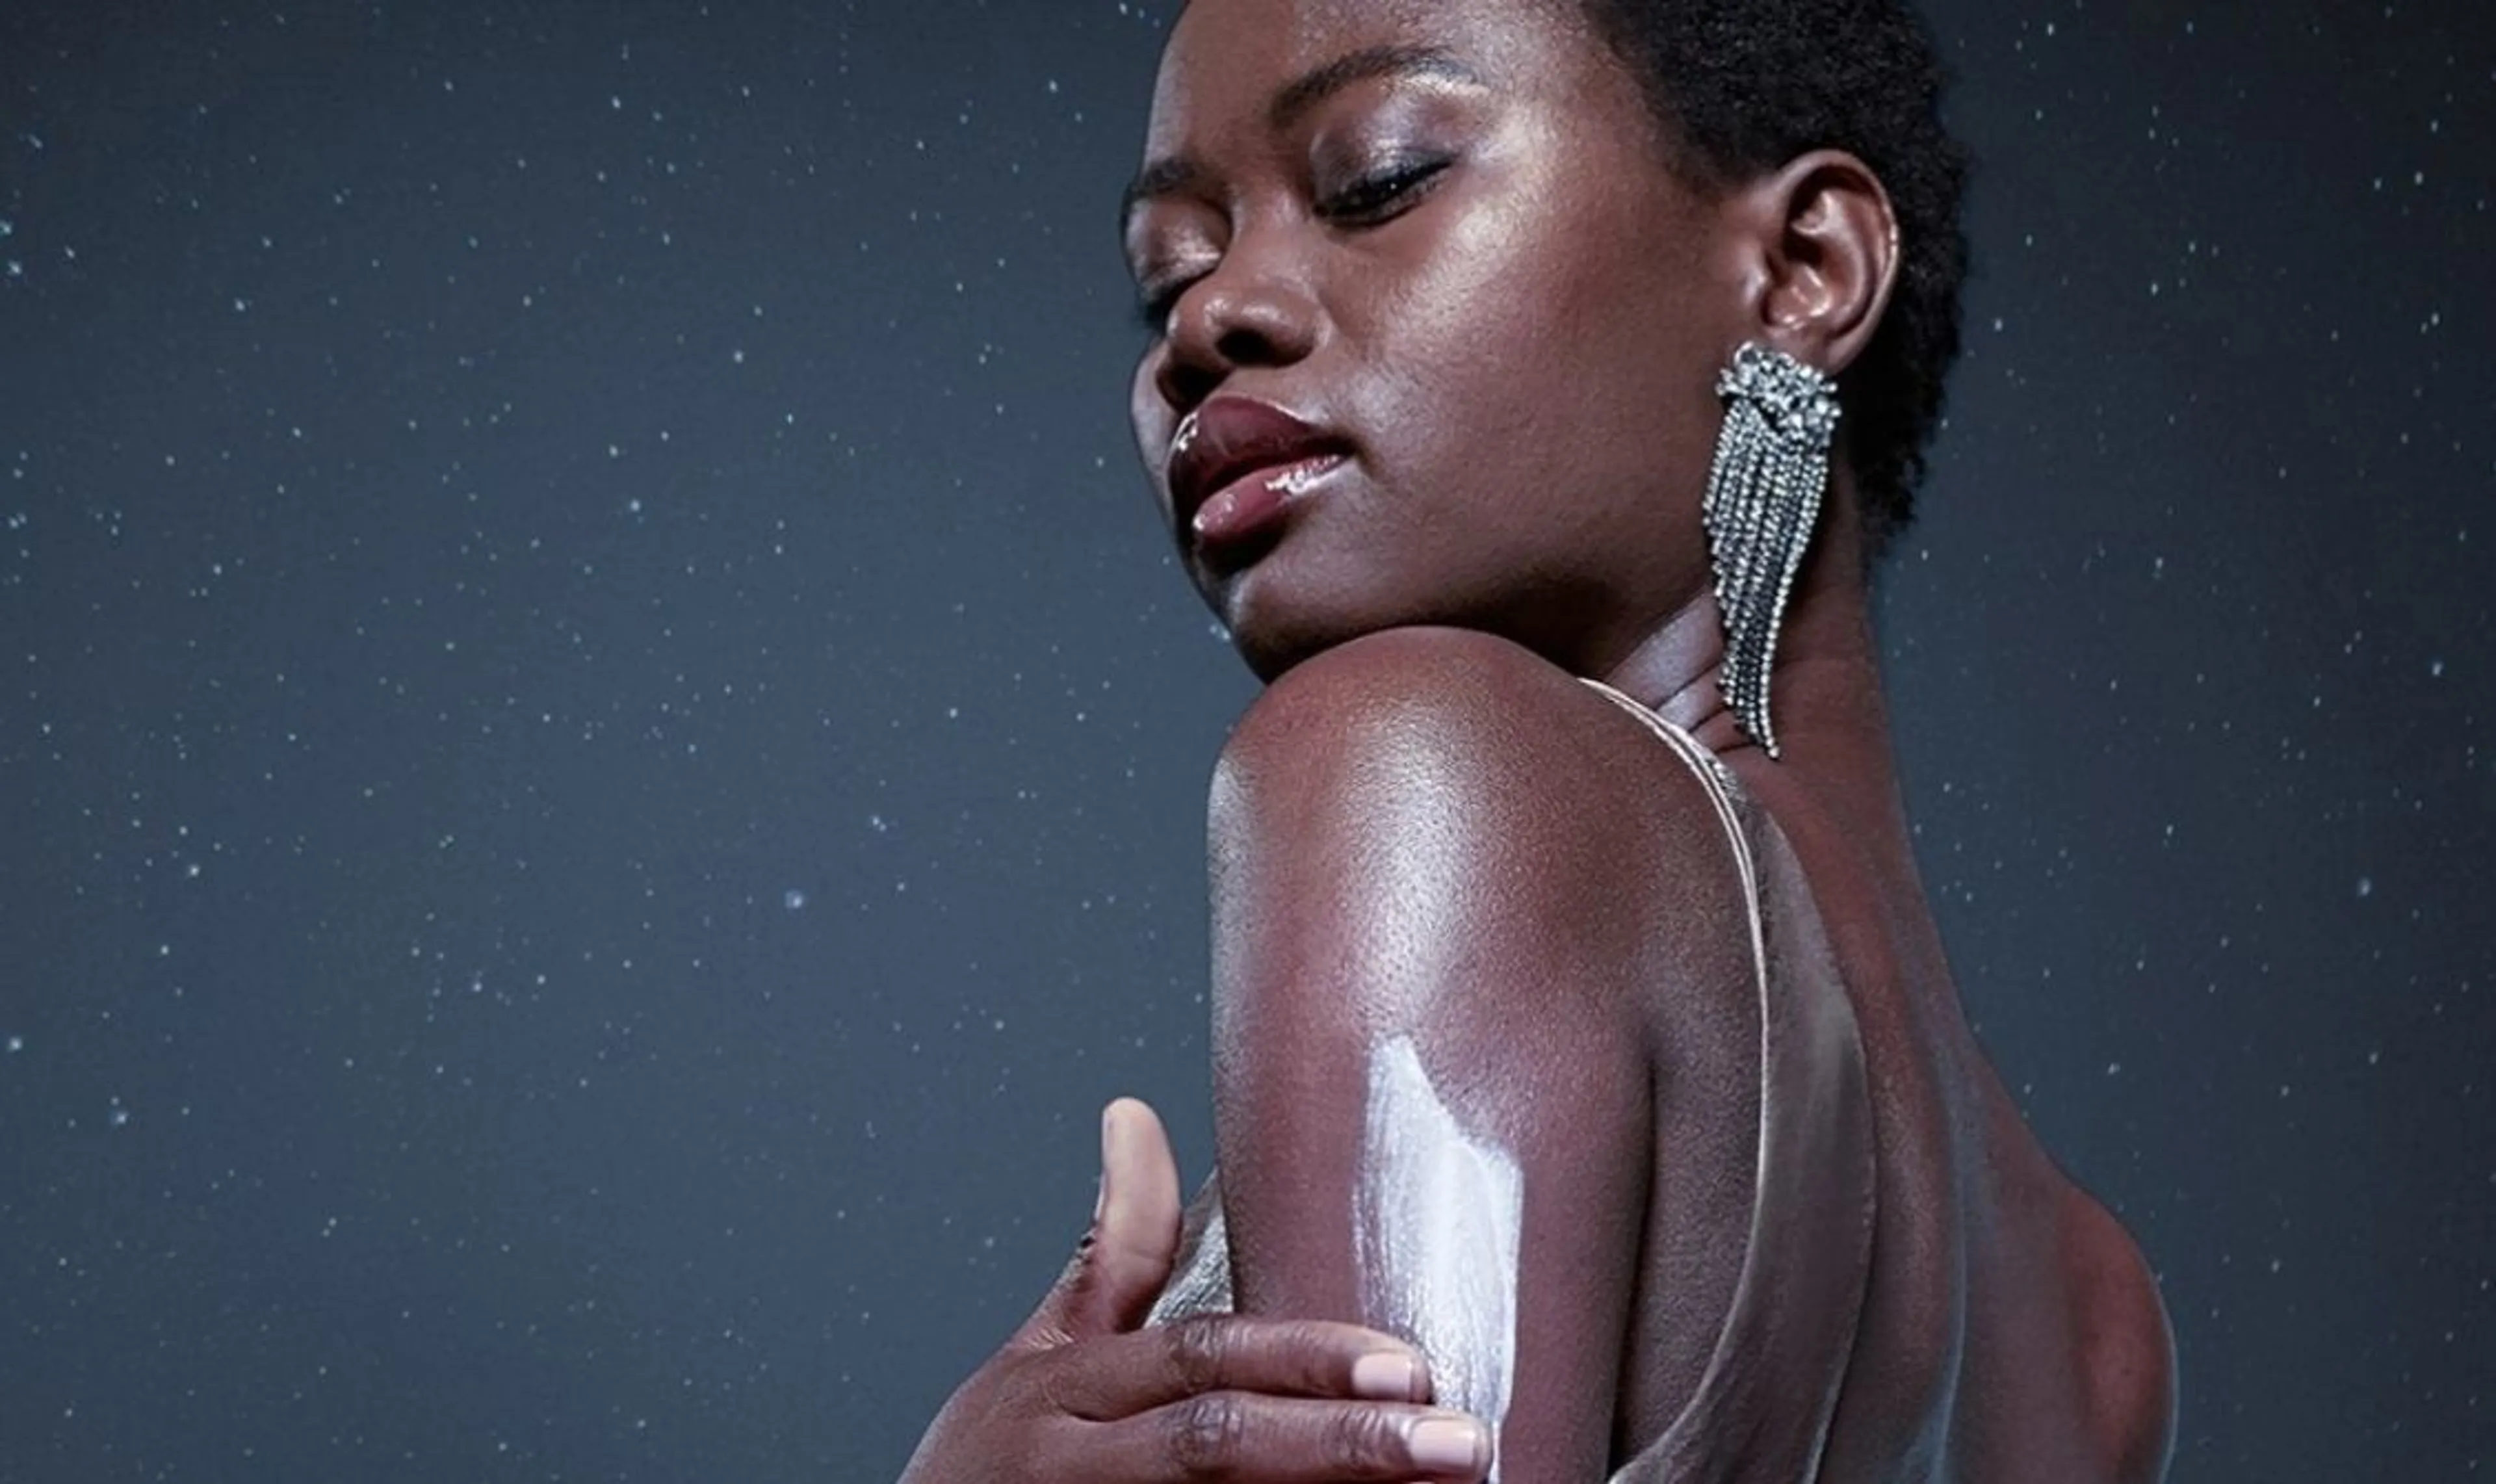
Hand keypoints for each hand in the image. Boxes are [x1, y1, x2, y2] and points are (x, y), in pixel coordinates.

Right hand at [899, 1098, 1492, 1481]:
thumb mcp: (1038, 1359)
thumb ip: (1109, 1258)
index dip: (1303, 1358)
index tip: (1408, 1364)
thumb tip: (1136, 1117)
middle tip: (1460, 1442)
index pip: (1197, 1357)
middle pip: (1214, 1443)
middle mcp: (1069, 1462)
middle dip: (1343, 1442)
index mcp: (1062, 1389)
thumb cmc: (991, 1474)